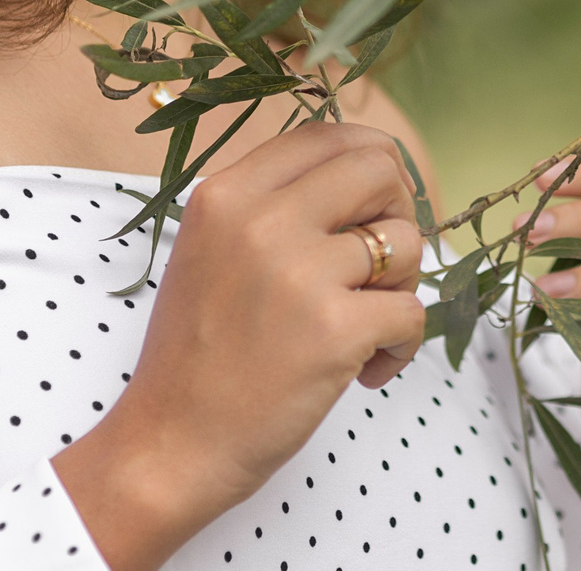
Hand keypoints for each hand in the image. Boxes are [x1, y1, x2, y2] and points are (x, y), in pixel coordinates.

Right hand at [52, 122, 427, 570]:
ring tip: (366, 326)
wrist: (169, 445)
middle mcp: (261, 219)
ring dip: (403, 286)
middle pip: (379, 168)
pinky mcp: (334, 329)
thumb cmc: (198, 355)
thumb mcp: (211, 250)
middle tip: (381, 266)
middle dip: (399, 213)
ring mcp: (299, 272)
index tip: (375, 206)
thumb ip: (273, 205)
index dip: (370, 164)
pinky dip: (402, 346)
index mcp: (228, 193)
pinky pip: (412, 312)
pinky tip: (366, 371)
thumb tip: (368, 175)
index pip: (327, 135)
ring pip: (407, 241)